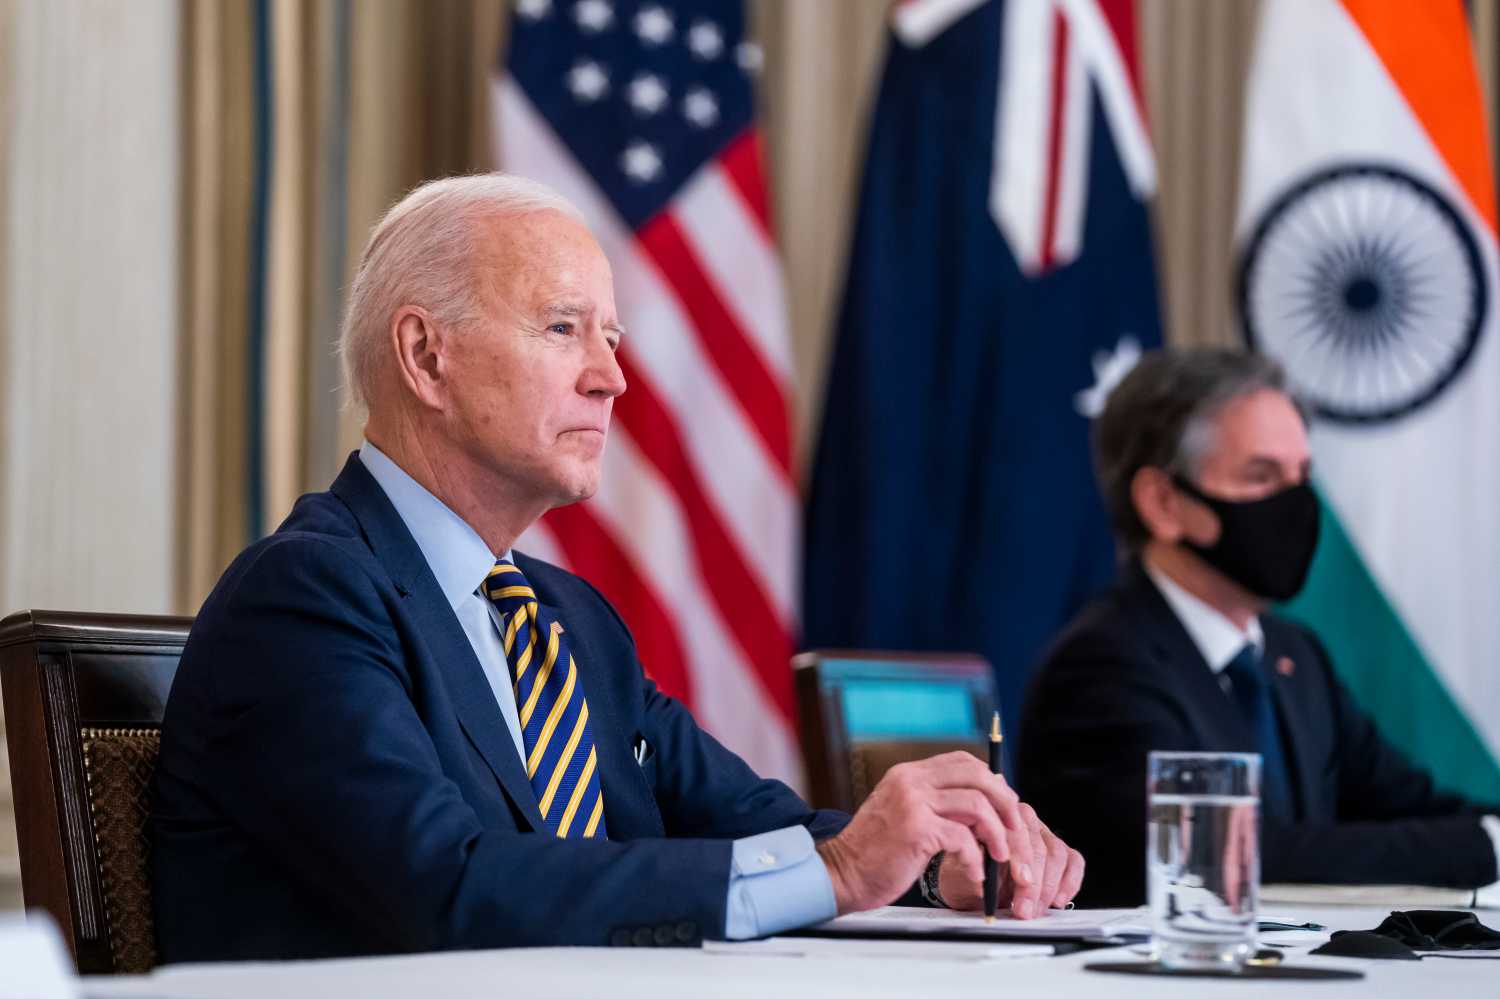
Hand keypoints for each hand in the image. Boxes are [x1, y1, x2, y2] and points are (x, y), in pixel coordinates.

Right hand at [815, 752, 1035, 914]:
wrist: (841, 874)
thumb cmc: (875, 852)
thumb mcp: (904, 814)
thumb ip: (934, 804)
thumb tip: (981, 808)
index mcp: (909, 773)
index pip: (963, 761)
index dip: (992, 781)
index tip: (1004, 805)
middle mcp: (911, 780)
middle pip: (977, 775)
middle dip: (1005, 802)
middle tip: (1014, 828)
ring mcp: (913, 802)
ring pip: (977, 805)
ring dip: (997, 834)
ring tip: (999, 856)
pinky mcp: (916, 829)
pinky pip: (963, 839)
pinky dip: (975, 859)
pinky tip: (974, 874)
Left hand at [936, 805, 1084, 917]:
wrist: (970, 884)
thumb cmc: (964, 874)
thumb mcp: (960, 873)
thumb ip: (971, 872)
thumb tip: (983, 886)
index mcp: (994, 816)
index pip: (1014, 829)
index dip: (1021, 855)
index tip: (1021, 881)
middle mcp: (1020, 819)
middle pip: (1038, 844)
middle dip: (1034, 881)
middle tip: (1024, 909)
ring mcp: (1041, 833)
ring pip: (1057, 853)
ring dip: (1049, 887)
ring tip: (1035, 910)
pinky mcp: (1058, 850)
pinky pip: (1073, 861)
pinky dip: (1069, 882)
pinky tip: (1058, 900)